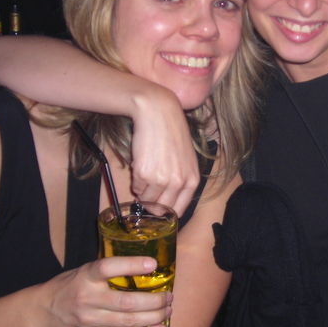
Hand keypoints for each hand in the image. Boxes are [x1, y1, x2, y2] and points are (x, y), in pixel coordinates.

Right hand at [39, 256, 172, 326]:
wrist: (44, 312)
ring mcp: (92, 319)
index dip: (131, 265)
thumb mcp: (84, 270)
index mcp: (86, 276)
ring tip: (168, 309)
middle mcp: (89, 298)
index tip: (153, 264)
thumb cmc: (70, 285)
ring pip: (129, 321)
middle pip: (127, 302)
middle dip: (154, 300)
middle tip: (169, 295)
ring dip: (154, 317)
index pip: (108, 268)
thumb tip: (142, 263)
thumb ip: (107, 269)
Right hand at [130, 89, 199, 216]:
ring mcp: (161, 179)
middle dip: (152, 204)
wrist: (159, 114)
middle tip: (147, 195)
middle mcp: (178, 182)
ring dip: (143, 191)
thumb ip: (181, 180)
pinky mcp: (143, 173)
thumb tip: (165, 202)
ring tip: (146, 173)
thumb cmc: (172, 134)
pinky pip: (136, 186)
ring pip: (146, 199)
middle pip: (161, 208)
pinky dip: (135, 180)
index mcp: (192, 180)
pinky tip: (140, 164)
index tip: (159, 211)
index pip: (179, 209)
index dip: (167, 212)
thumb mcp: (187, 159)